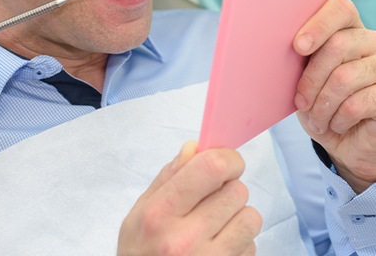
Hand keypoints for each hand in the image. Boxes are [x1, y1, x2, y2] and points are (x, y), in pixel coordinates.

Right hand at [118, 140, 261, 254]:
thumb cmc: (140, 251)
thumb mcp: (140, 211)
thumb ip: (168, 177)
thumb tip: (194, 148)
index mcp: (160, 212)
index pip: (212, 168)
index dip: (227, 158)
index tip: (226, 162)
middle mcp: (185, 238)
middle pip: (236, 190)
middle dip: (228, 189)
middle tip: (211, 199)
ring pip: (250, 217)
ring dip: (237, 216)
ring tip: (216, 224)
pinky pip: (252, 246)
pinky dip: (240, 242)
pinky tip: (218, 247)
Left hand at [294, 0, 375, 192]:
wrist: (344, 140)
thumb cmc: (318, 100)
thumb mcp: (302, 75)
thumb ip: (297, 54)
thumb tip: (269, 40)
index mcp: (346, 28)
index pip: (340, 9)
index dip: (319, 25)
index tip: (298, 47)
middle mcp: (369, 41)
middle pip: (338, 45)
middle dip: (311, 78)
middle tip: (300, 102)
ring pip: (345, 77)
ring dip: (322, 104)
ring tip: (315, 118)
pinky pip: (359, 103)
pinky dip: (338, 118)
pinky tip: (335, 124)